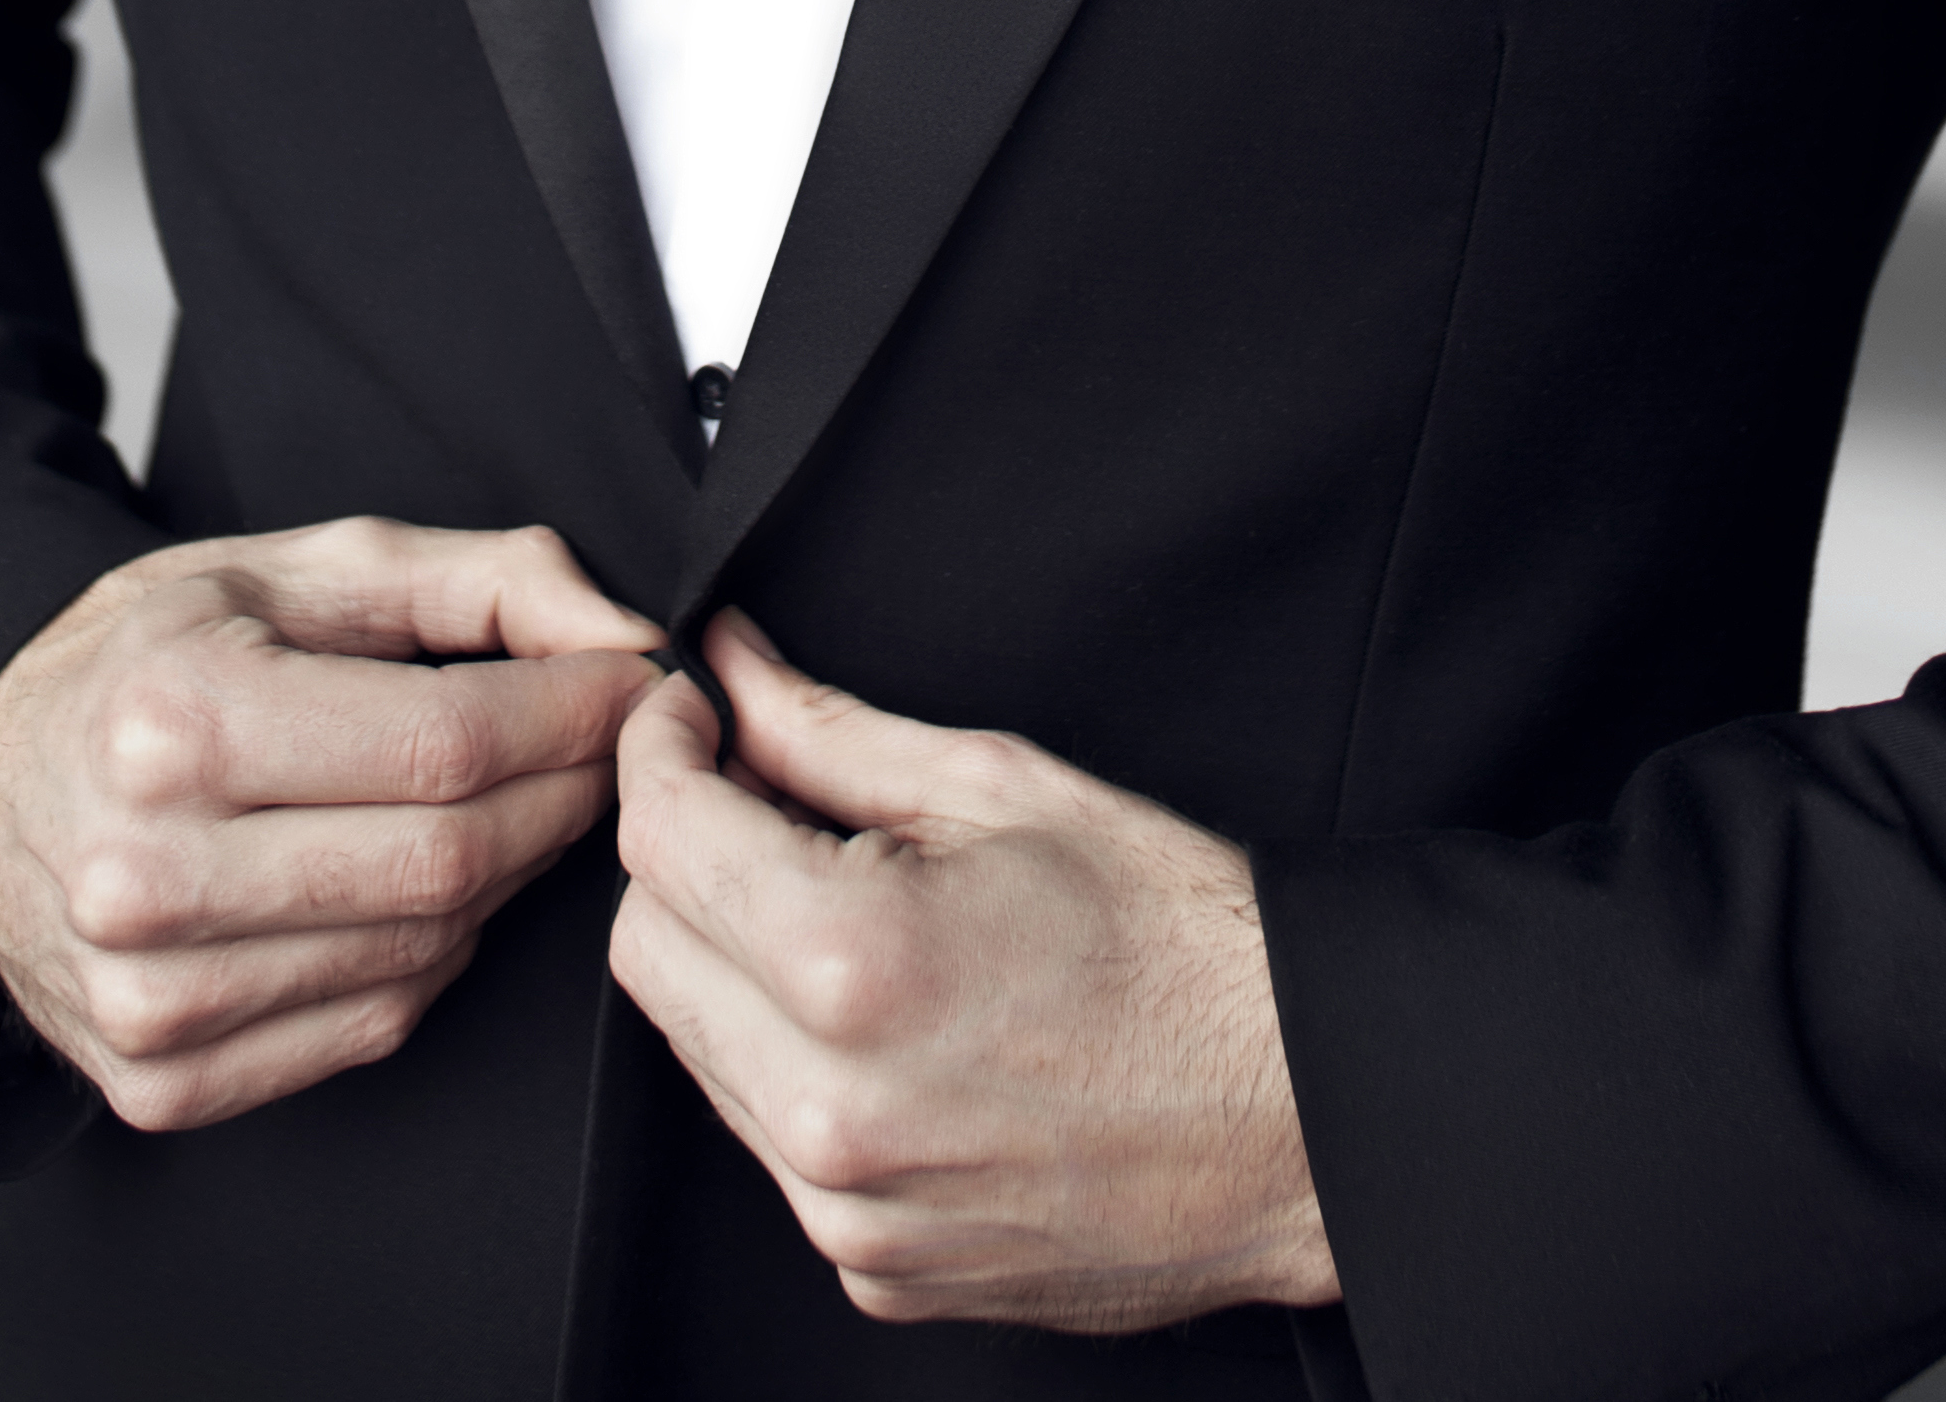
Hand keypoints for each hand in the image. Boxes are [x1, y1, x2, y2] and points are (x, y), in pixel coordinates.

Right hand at [0, 517, 661, 1131]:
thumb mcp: (303, 569)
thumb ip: (484, 577)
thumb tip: (625, 633)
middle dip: (566, 794)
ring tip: (503, 801)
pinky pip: (369, 1027)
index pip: (448, 744)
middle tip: (599, 746)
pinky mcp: (157, 1081)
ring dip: (506, 875)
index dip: (577, 715)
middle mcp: (148, 873)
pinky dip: (428, 956)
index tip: (635, 683)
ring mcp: (146, 996)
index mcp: (176, 721)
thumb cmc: (153, 659)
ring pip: (425, 953)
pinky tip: (412, 886)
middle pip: (448, 859)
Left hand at [608, 610, 1337, 1332]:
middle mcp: (825, 1109)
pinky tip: (890, 1019)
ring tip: (850, 907)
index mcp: (849, 966)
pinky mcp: (874, 1273)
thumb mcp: (999, 786)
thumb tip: (733, 671)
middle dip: (685, 855)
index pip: (661, 839)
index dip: (660, 750)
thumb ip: (828, 732)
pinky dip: (793, 1066)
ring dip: (734, 963)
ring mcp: (845, 1211)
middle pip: (648, 949)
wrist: (1297, 1113)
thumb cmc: (1177, 942)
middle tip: (766, 798)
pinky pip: (769, 1142)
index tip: (689, 713)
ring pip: (698, 1049)